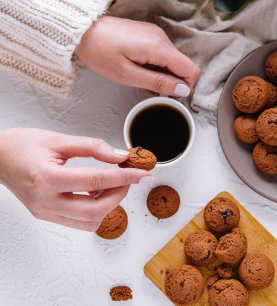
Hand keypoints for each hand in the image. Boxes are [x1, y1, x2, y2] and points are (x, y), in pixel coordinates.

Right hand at [0, 128, 151, 230]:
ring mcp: (45, 212)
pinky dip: (96, 210)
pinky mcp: (46, 215)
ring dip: (109, 204)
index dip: (126, 176)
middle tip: (129, 177)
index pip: (97, 180)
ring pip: (90, 222)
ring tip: (112, 183)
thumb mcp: (59, 140)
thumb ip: (93, 147)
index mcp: (47, 179)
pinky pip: (79, 222)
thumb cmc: (22, 145)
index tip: (144, 173)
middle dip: (120, 193)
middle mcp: (45, 202)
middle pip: (96, 209)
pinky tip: (97, 191)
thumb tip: (120, 157)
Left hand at [75, 16, 199, 96]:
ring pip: (173, 61)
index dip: (184, 86)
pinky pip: (162, 54)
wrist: (83, 32)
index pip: (190, 69)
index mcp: (158, 47)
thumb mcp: (128, 75)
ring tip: (140, 77)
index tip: (169, 94)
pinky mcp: (149, 35)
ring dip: (162, 74)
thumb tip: (182, 90)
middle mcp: (161, 38)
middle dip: (171, 81)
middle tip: (150, 88)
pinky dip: (156, 66)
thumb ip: (158, 83)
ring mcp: (156, 35)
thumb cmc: (100, 52)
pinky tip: (139, 69)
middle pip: (183, 65)